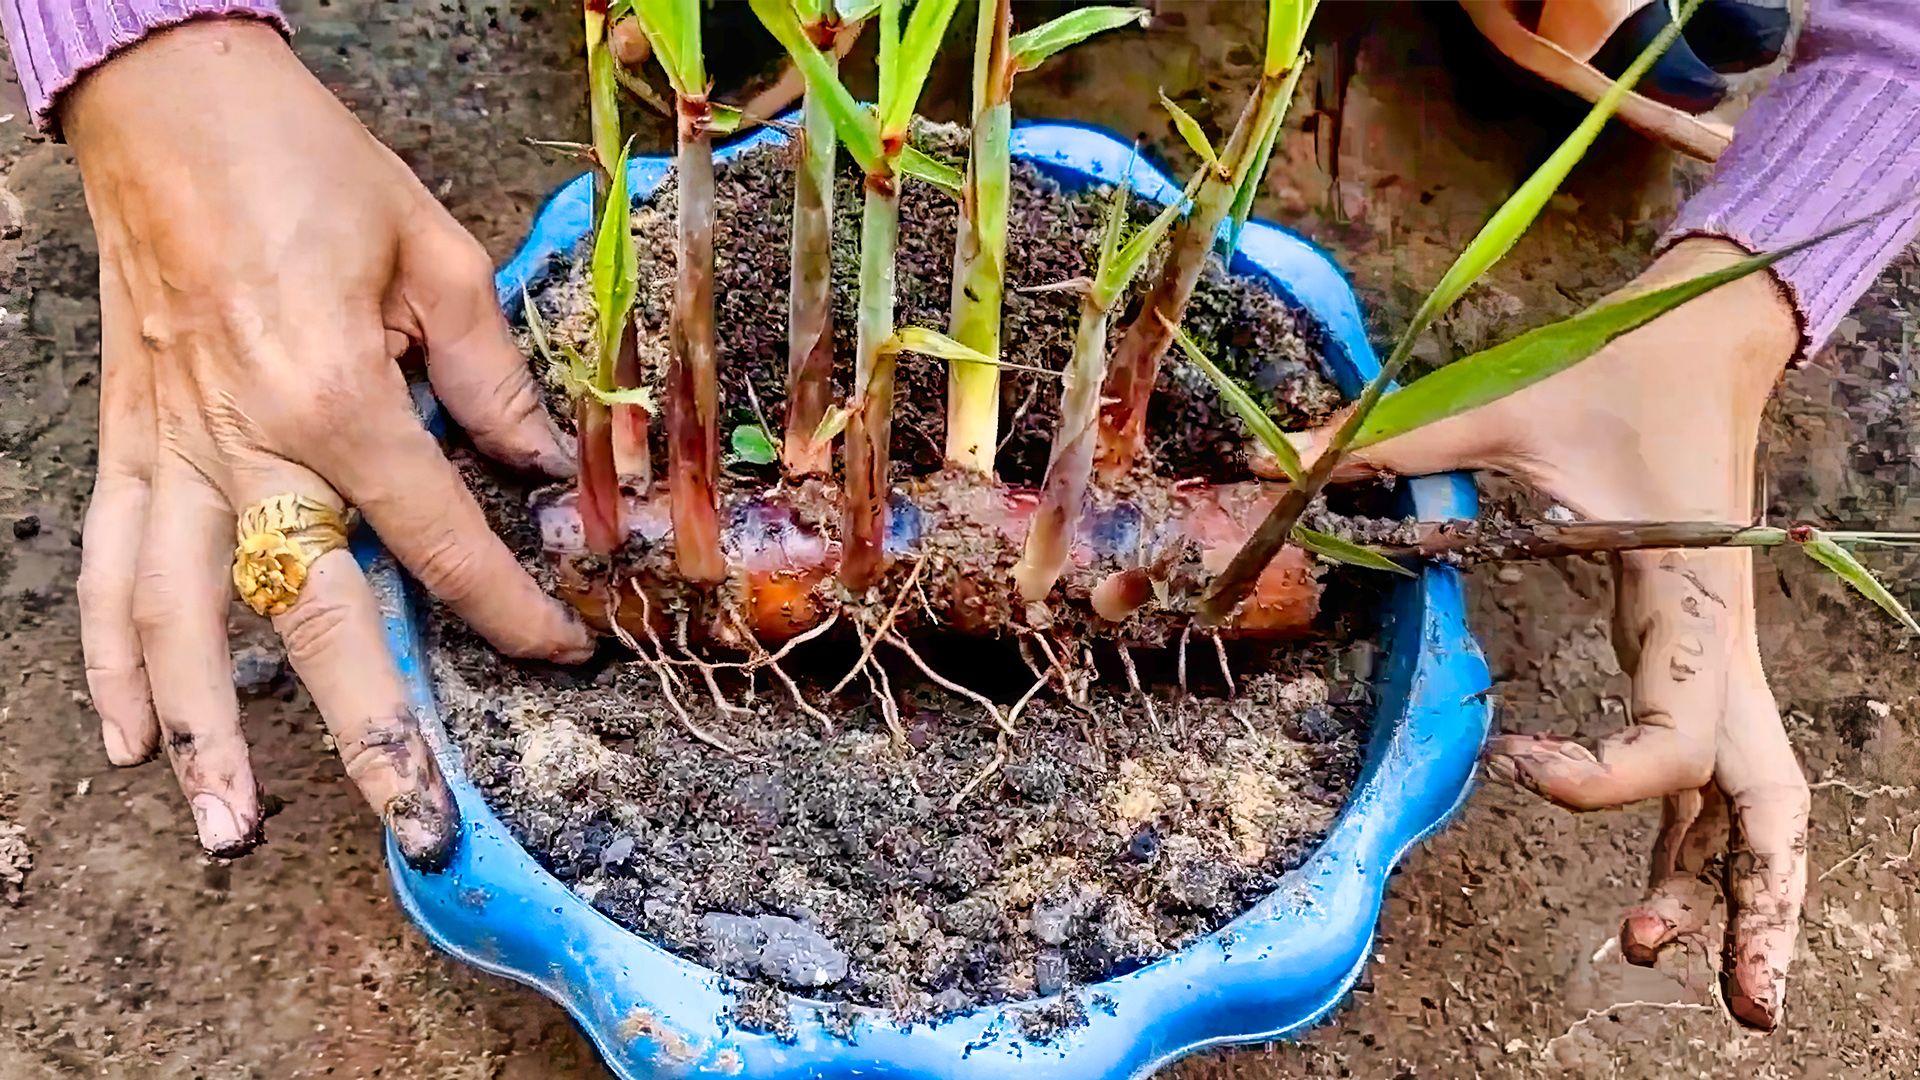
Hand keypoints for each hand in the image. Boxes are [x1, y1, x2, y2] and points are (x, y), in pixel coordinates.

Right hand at [66, 20, 593, 867]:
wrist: (171, 102)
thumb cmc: (309, 167)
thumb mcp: (437, 256)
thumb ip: (490, 379)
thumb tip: (537, 469)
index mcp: (335, 398)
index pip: (440, 540)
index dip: (510, 607)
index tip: (561, 651)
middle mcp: (244, 445)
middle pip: (307, 617)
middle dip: (368, 731)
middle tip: (412, 824)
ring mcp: (170, 454)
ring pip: (180, 621)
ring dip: (206, 733)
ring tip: (228, 830)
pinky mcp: (124, 445)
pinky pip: (102, 568)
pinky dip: (109, 657)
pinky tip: (124, 734)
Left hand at [1289, 237, 1807, 1029]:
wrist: (1703, 337)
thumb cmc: (1615, 370)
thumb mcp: (1500, 404)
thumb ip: (1387, 445)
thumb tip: (1267, 465)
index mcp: (1686, 601)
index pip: (1678, 740)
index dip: (1609, 780)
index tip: (1520, 764)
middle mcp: (1718, 647)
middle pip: (1767, 800)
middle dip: (1751, 901)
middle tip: (1701, 987)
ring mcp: (1718, 658)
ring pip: (1758, 798)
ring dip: (1735, 887)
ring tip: (1683, 972)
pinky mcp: (1697, 654)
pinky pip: (1717, 766)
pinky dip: (1700, 834)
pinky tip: (1659, 895)